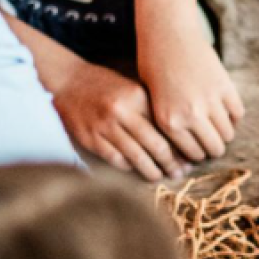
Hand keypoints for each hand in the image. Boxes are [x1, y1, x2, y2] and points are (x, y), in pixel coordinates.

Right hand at [53, 60, 184, 181]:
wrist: (68, 81)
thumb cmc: (107, 86)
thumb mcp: (133, 88)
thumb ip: (152, 108)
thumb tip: (181, 137)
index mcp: (137, 96)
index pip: (166, 127)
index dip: (181, 145)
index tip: (190, 157)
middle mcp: (121, 111)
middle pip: (156, 145)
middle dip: (172, 163)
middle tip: (180, 172)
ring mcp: (104, 126)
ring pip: (137, 157)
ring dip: (153, 171)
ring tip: (161, 176)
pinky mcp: (90, 139)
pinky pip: (116, 160)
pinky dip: (129, 168)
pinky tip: (137, 170)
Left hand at [139, 23, 243, 165]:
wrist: (167, 34)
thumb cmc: (154, 67)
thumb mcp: (153, 101)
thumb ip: (171, 125)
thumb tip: (188, 150)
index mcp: (169, 122)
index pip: (194, 154)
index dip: (199, 154)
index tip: (200, 149)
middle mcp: (190, 115)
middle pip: (214, 148)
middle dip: (214, 148)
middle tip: (212, 142)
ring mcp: (210, 101)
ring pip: (228, 133)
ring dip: (225, 133)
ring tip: (219, 128)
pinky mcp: (225, 86)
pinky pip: (237, 112)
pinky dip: (234, 116)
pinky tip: (226, 111)